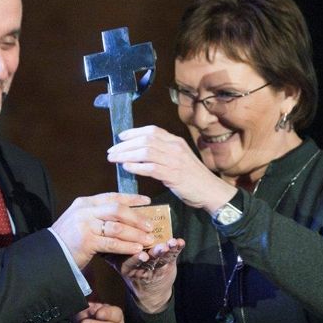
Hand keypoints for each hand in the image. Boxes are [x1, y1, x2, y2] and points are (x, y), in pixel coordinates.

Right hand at [51, 193, 155, 268]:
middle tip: (150, 225)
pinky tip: (137, 249)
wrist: (50, 255)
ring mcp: (85, 225)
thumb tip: (125, 215)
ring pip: (117, 227)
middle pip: (117, 210)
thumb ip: (98, 215)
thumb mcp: (81, 220)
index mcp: (85, 203)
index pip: (112, 196)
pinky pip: (112, 243)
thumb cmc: (68, 239)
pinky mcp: (86, 241)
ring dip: (135, 234)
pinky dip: (127, 246)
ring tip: (148, 239)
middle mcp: (85, 211)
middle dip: (137, 217)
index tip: (147, 201)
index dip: (131, 198)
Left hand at [106, 126, 234, 211]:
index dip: (134, 132)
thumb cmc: (194, 177)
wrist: (211, 191)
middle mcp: (175, 148)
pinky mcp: (173, 175)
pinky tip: (126, 168)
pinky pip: (151, 168)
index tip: (120, 137)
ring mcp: (174, 161)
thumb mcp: (180, 158)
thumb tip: (141, 151)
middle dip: (125, 144)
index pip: (152, 131)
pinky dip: (136, 167)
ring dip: (126, 155)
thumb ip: (164, 153)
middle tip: (111, 150)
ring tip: (114, 159)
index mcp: (176, 142)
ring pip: (145, 152)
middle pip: (145, 140)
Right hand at [107, 238, 185, 313]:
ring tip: (171, 244)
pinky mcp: (167, 265)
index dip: (135, 259)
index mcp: (127, 267)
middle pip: (148, 260)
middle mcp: (142, 268)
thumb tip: (99, 234)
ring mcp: (156, 266)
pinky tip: (180, 242)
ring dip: (167, 251)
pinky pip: (172, 256)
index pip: (129, 262)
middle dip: (155, 253)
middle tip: (160, 247)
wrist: (150, 294)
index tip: (142, 254)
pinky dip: (177, 249)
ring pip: (161, 258)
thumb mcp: (118, 264)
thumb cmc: (131, 269)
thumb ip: (111, 252)